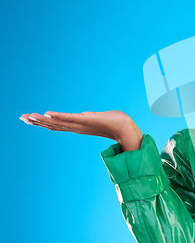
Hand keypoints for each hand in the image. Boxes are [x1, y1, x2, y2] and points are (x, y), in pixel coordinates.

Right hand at [19, 110, 138, 144]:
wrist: (125, 128)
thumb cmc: (113, 122)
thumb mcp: (96, 119)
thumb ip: (88, 118)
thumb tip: (85, 116)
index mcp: (77, 127)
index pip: (56, 125)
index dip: (42, 122)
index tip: (29, 118)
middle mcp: (77, 127)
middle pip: (53, 125)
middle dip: (37, 121)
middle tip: (21, 117)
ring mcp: (81, 124)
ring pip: (58, 122)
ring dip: (43, 119)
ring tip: (29, 116)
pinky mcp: (87, 120)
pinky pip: (70, 118)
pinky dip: (58, 117)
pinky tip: (47, 114)